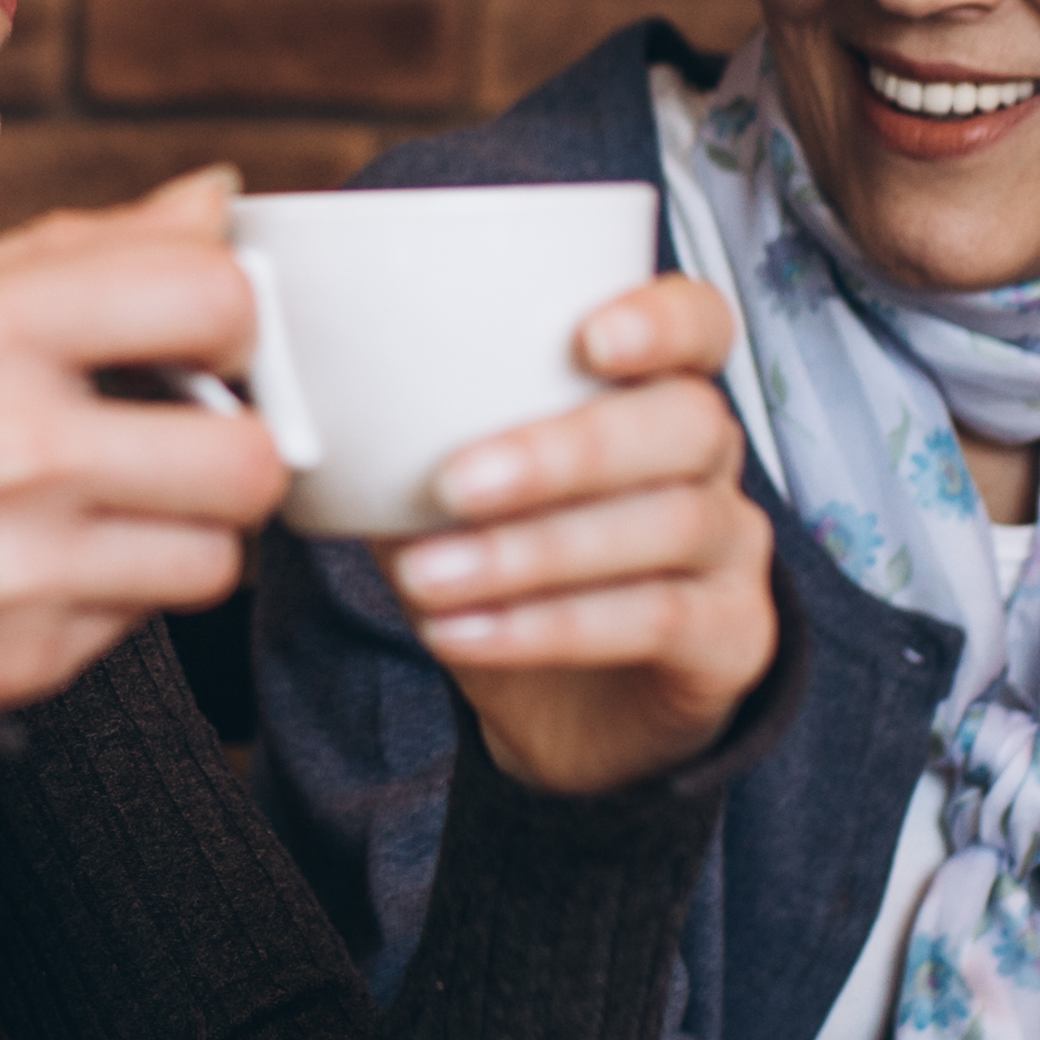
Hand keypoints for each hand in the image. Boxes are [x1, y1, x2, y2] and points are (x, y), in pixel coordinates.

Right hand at [0, 171, 291, 710]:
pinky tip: (34, 562)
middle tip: (179, 434)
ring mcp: (17, 569)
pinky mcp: (16, 660)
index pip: (212, 299)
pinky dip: (106, 594)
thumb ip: (75, 247)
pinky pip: (136, 626)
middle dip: (232, 445)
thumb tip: (212, 201)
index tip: (199, 332)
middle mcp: (10, 450)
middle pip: (250, 459)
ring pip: (214, 559)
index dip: (228, 316)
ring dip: (180, 531)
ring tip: (106, 505)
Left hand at [376, 272, 775, 795]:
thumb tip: (306, 401)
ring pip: (667, 524)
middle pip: (686, 422)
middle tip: (452, 482)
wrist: (568, 718)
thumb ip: (409, 443)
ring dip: (533, 550)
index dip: (661, 320)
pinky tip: (463, 634)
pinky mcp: (733, 638)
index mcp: (654, 393)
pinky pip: (657, 619)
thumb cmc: (510, 571)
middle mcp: (711, 460)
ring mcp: (733, 550)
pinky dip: (549, 626)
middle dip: (566, 449)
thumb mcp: (449, 498)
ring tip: (429, 577)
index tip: (588, 338)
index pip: (700, 322)